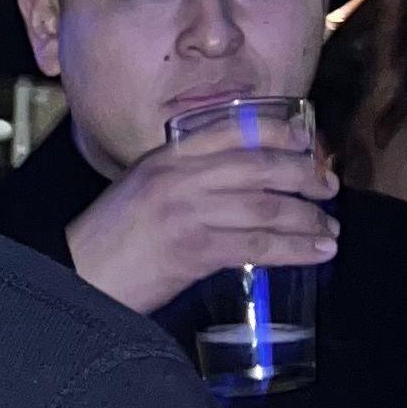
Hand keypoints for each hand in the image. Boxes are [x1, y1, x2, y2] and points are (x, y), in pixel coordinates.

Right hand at [66, 113, 337, 318]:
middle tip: (329, 189)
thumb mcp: (140, 193)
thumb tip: (237, 191)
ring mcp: (187, 212)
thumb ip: (182, 181)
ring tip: (329, 232)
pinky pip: (258, 244)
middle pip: (261, 164)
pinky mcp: (193, 250)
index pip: (234, 129)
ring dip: (307, 219)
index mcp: (166, 156)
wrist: (76, 278)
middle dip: (305, 175)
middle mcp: (180, 176)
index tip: (308, 143)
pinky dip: (295, 248)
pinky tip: (316, 252)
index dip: (280, 132)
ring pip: (266, 205)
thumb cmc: (108, 245)